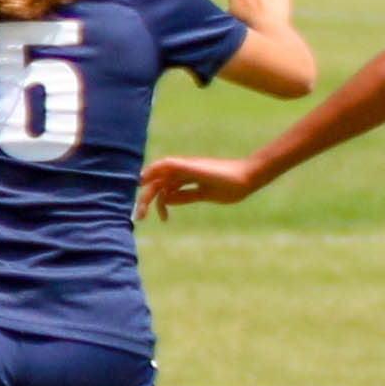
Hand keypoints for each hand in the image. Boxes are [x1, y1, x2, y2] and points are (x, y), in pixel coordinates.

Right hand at [135, 153, 264, 219]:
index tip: (135, 189)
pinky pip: (178, 196)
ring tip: (159, 219)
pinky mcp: (198, 190)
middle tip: (140, 217)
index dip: (145, 177)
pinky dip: (169, 204)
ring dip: (158, 203)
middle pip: (159, 184)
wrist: (249, 178)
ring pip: (166, 191)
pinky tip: (167, 215)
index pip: (157, 170)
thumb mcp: (203, 172)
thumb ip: (180, 169)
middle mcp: (183, 172)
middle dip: (147, 198)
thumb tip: (157, 170)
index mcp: (182, 166)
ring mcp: (191, 180)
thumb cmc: (227, 175)